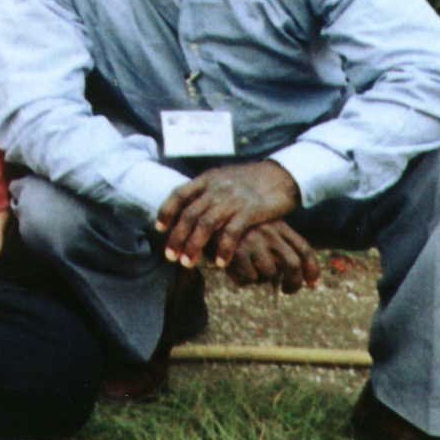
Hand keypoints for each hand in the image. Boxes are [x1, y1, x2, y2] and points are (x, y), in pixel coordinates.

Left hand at [156, 160, 300, 268]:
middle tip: (169, 256)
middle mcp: (217, 188)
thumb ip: (206, 191)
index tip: (159, 229)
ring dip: (194, 245)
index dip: (166, 211)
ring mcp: (233, 199)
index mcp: (207, 179)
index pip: (179, 194)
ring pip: (206, 224)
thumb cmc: (250, 180)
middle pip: (189, 214)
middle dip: (177, 237)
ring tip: (187, 263)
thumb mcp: (223, 178)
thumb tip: (186, 206)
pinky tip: (219, 263)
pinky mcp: (251, 211)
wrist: (281, 176)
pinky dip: (224, 249)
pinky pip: (232, 232)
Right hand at [224, 219, 320, 293]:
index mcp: (277, 224)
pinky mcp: (236, 250)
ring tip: (249, 273)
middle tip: (286, 290)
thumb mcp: (257, 225)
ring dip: (262, 279)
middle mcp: (268, 231)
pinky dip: (244, 280)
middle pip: (293, 264)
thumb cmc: (232, 225)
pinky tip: (234, 272)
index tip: (313, 285)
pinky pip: (249, 277)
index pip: (304, 250)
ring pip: (270, 272)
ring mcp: (253, 240)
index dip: (312, 271)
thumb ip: (275, 243)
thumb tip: (294, 274)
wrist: (200, 213)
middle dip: (293, 284)